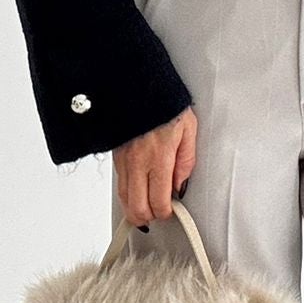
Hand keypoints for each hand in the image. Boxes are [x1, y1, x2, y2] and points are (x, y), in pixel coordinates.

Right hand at [115, 104, 197, 232]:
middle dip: (149, 217)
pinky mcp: (115, 156)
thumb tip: (180, 185)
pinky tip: (137, 193)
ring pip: (124, 199)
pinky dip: (127, 194)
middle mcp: (137, 162)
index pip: (158, 201)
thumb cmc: (166, 104)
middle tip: (160, 212)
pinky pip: (119, 184)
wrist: (139, 85)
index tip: (172, 210)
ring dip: (135, 209)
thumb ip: (186, 161)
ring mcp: (123, 160)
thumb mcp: (188, 130)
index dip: (166, 212)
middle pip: (137, 208)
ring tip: (148, 208)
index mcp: (159, 156)